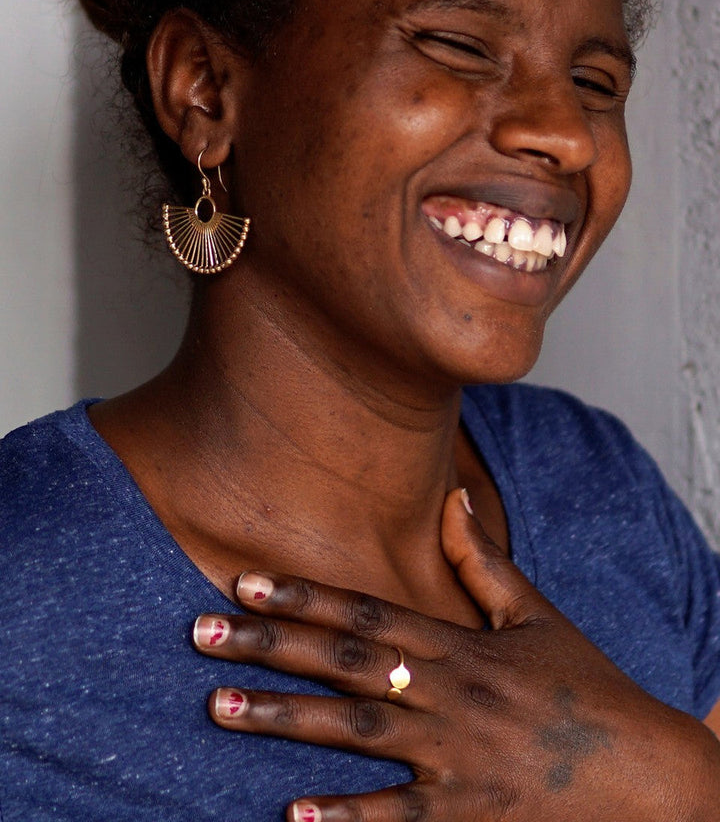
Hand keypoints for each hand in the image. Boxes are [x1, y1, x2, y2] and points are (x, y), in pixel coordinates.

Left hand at [192, 489, 719, 820]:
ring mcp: (455, 757)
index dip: (305, 594)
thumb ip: (484, 560)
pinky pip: (396, 819)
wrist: (649, 775)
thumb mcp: (536, 615)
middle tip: (200, 632)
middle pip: (343, 662)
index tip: (247, 579)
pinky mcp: (467, 816)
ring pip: (353, 732)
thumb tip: (453, 496)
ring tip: (218, 707)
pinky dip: (344, 820)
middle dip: (270, 644)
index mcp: (458, 645)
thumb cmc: (587, 688)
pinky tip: (291, 815)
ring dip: (282, 720)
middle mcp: (448, 693)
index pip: (366, 611)